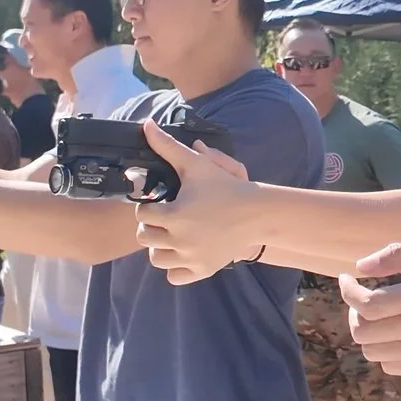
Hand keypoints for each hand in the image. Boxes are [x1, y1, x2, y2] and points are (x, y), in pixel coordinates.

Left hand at [132, 120, 261, 284]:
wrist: (256, 213)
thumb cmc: (226, 187)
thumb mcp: (198, 164)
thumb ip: (168, 146)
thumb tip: (146, 125)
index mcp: (175, 215)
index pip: (143, 214)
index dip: (150, 206)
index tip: (162, 202)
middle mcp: (180, 240)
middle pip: (145, 237)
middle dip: (152, 226)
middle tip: (166, 218)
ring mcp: (191, 258)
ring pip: (156, 259)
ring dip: (160, 246)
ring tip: (172, 234)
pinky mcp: (202, 270)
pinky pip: (173, 276)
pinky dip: (174, 266)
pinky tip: (183, 251)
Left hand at [341, 243, 400, 374]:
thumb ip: (398, 254)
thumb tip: (360, 267)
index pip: (369, 305)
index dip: (349, 293)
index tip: (347, 280)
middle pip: (366, 332)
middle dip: (355, 314)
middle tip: (363, 301)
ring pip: (374, 352)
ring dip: (368, 334)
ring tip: (379, 318)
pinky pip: (393, 367)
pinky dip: (384, 352)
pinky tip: (395, 335)